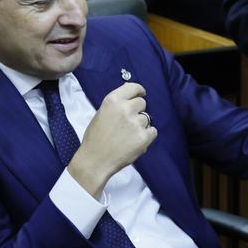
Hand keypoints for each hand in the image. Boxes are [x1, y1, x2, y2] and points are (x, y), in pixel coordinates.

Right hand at [67, 82, 156, 196]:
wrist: (95, 160)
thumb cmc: (95, 138)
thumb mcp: (101, 113)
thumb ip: (116, 104)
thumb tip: (131, 94)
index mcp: (112, 101)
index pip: (133, 87)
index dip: (139, 91)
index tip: (141, 94)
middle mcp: (125, 109)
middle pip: (142, 103)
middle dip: (138, 111)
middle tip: (128, 123)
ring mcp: (135, 123)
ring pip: (147, 119)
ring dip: (141, 125)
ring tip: (127, 136)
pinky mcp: (143, 137)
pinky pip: (153, 131)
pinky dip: (147, 136)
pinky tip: (134, 142)